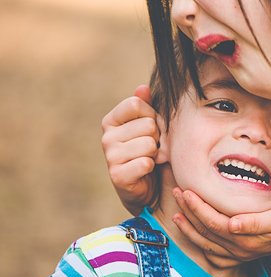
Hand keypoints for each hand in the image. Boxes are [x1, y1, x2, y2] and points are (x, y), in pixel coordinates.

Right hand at [101, 85, 159, 213]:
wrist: (150, 188)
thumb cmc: (150, 151)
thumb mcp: (149, 125)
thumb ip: (146, 105)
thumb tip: (142, 87)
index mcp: (111, 121)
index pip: (136, 104)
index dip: (152, 115)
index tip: (152, 128)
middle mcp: (106, 137)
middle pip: (147, 124)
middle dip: (157, 137)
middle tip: (153, 148)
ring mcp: (110, 157)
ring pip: (149, 144)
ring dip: (156, 153)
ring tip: (150, 158)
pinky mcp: (117, 176)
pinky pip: (145, 162)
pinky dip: (151, 167)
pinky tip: (146, 171)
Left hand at [172, 190, 270, 266]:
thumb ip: (255, 223)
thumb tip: (233, 225)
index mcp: (245, 238)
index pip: (212, 222)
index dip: (197, 207)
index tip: (186, 191)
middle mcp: (239, 249)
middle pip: (205, 232)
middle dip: (188, 213)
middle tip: (177, 193)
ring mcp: (239, 253)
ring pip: (206, 242)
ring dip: (189, 227)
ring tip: (177, 213)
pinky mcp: (242, 252)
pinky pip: (214, 252)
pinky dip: (200, 242)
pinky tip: (194, 233)